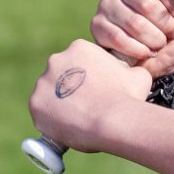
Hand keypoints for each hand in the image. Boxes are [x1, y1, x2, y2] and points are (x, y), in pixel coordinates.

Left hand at [28, 39, 151, 151]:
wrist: (113, 120)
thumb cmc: (128, 95)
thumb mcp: (137, 73)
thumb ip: (129, 69)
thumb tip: (132, 73)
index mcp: (79, 48)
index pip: (80, 59)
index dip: (89, 74)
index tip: (96, 87)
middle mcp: (56, 60)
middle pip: (61, 74)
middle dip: (70, 86)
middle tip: (86, 102)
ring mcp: (43, 84)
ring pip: (49, 93)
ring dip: (60, 102)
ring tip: (77, 117)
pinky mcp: (35, 106)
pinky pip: (43, 113)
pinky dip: (52, 120)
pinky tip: (68, 126)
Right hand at [91, 0, 173, 78]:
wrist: (163, 58)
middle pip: (146, 3)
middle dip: (166, 24)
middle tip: (172, 32)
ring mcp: (106, 4)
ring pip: (134, 23)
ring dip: (155, 39)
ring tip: (160, 42)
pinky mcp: (98, 25)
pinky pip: (119, 38)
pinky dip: (140, 50)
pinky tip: (146, 52)